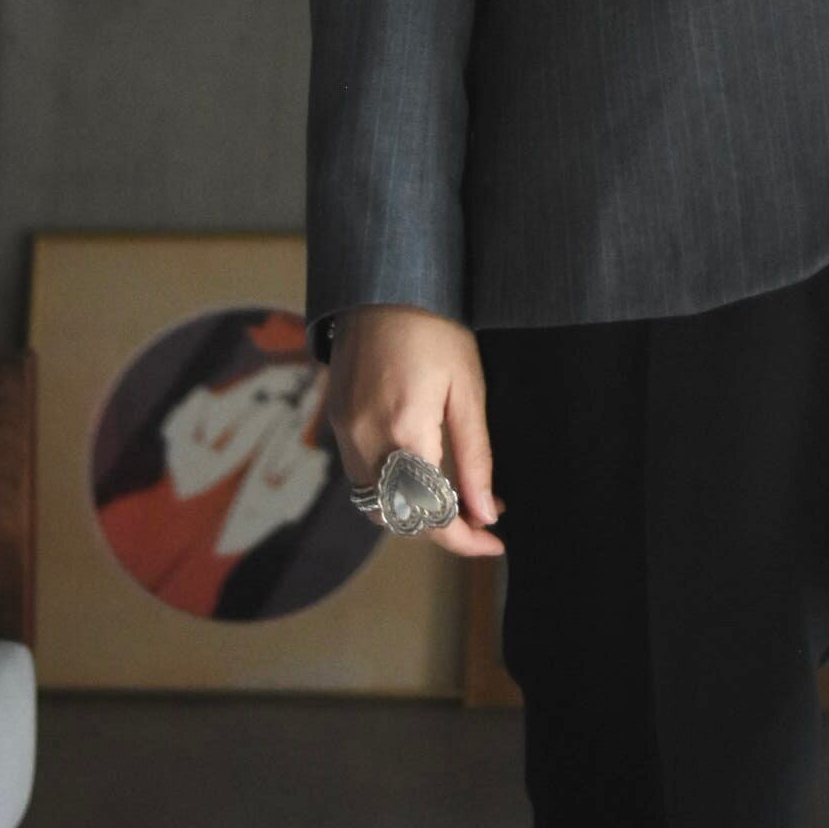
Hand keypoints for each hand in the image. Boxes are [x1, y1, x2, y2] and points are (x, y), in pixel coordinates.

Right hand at [327, 305, 505, 558]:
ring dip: (414, 511)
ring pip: (377, 504)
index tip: (494, 542)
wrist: (385, 284)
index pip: (431, 513)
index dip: (464, 540)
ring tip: (456, 496)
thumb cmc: (436, 328)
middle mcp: (365, 440)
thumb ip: (475, 457)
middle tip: (483, 518)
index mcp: (405, 431)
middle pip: (401, 517)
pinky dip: (392, 487)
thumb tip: (486, 513)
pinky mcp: (334, 421)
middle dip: (442, 528)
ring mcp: (343, 432)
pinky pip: (362, 477)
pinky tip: (423, 470)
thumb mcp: (469, 388)